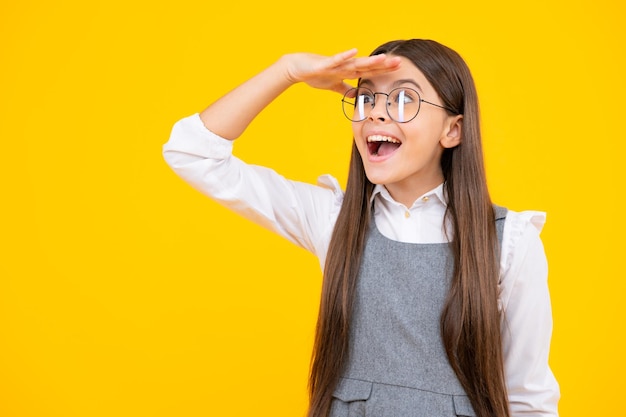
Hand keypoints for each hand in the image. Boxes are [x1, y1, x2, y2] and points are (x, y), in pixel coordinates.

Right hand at [281, 49, 401, 94]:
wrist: (298, 68)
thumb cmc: (315, 75)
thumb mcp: (333, 85)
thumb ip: (345, 90)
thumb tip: (355, 95)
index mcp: (348, 72)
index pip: (370, 71)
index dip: (383, 70)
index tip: (399, 69)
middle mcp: (345, 66)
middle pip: (368, 66)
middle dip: (383, 65)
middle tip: (399, 62)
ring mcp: (337, 64)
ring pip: (356, 62)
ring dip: (370, 61)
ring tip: (384, 58)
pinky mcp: (326, 64)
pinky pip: (337, 59)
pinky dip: (345, 56)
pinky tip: (355, 51)